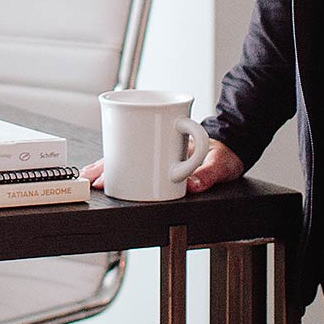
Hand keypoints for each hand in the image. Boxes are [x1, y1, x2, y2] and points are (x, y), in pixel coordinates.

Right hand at [79, 141, 246, 192]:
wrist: (234, 148)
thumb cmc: (225, 152)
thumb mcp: (221, 162)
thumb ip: (210, 173)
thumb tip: (193, 185)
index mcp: (168, 138)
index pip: (133, 143)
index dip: (115, 159)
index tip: (104, 174)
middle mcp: (158, 143)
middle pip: (124, 151)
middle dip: (105, 165)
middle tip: (89, 179)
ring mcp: (157, 152)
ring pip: (127, 158)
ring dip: (109, 169)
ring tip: (92, 181)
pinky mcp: (161, 163)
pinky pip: (138, 166)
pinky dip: (123, 173)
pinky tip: (109, 182)